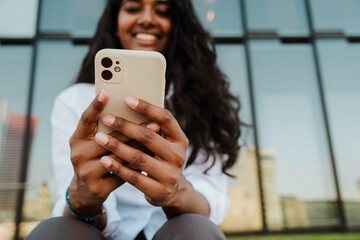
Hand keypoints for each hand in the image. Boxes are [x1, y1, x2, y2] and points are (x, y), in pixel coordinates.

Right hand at [67, 90, 159, 216]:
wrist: (87, 191)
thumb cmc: (95, 158)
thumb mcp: (93, 142)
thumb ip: (106, 129)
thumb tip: (131, 109)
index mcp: (76, 138)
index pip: (85, 118)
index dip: (95, 105)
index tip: (106, 92)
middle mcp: (78, 154)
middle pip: (109, 138)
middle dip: (134, 130)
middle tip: (154, 123)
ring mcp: (86, 172)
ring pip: (119, 156)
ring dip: (140, 147)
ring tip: (157, 139)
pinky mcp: (98, 188)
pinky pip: (123, 174)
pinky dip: (138, 165)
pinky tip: (152, 158)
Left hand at [95, 96, 188, 208]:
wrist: (170, 191)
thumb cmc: (160, 159)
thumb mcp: (164, 144)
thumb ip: (153, 130)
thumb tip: (126, 107)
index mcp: (180, 140)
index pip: (166, 119)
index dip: (147, 108)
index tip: (127, 99)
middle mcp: (178, 156)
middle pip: (149, 137)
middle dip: (125, 126)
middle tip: (107, 118)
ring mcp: (170, 175)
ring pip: (139, 157)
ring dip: (117, 146)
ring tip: (100, 138)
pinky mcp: (159, 190)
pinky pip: (134, 177)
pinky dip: (118, 167)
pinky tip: (105, 160)